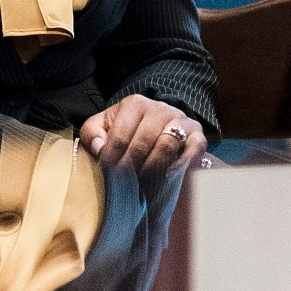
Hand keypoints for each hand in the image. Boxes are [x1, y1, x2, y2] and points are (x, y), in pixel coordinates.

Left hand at [79, 94, 206, 177]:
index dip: (112, 159)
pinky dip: (182, 162)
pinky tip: (168, 176)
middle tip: (122, 188)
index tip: (106, 177)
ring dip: (152, 168)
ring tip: (141, 187)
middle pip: (143, 142)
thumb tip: (101, 150)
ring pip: (167, 143)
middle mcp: (160, 107)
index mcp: (135, 103)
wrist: (155, 139)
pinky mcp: (198, 135)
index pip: (120, 135)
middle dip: (131, 168)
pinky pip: (194, 146)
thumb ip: (93, 136)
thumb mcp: (102, 131)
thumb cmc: (124, 136)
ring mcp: (181, 119)